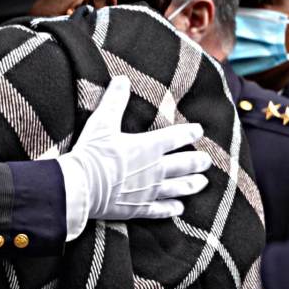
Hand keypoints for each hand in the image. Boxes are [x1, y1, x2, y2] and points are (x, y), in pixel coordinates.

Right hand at [57, 76, 210, 237]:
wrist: (81, 187)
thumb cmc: (92, 153)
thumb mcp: (102, 122)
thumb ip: (114, 100)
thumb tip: (121, 79)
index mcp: (148, 146)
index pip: (177, 137)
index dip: (190, 133)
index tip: (198, 131)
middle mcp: (155, 169)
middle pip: (184, 164)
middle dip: (198, 161)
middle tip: (206, 161)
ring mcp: (149, 191)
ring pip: (179, 188)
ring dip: (192, 184)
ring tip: (202, 183)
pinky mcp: (139, 207)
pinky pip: (161, 209)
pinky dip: (172, 208)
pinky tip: (179, 208)